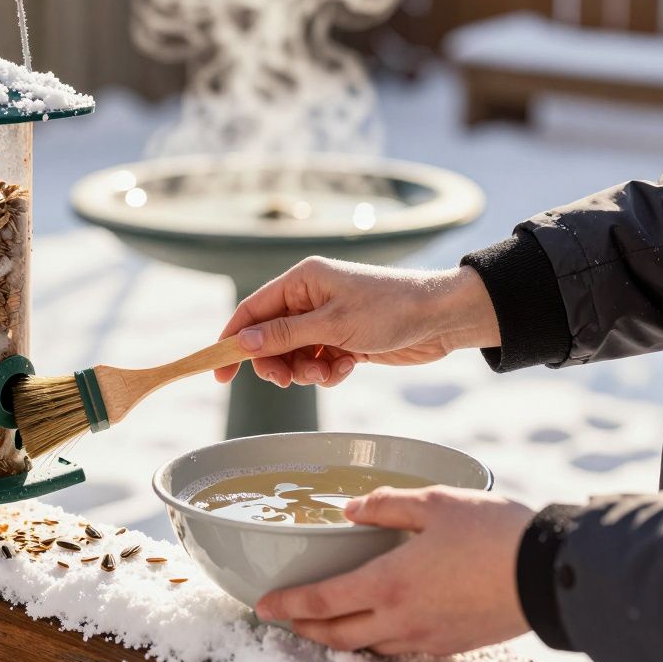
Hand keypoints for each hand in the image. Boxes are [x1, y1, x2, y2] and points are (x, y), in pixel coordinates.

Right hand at [215, 257, 499, 387]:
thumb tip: (242, 344)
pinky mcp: (344, 339)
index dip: (232, 341)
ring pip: (294, 354)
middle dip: (276, 362)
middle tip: (288, 381)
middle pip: (269, 338)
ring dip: (306, 371)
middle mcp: (310, 297)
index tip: (220, 374)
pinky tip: (348, 368)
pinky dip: (328, 371)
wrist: (442, 318)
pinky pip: (318, 361)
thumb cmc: (390, 309)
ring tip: (330, 371)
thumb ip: (284, 335)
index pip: (251, 311)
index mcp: (302, 281)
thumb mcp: (332, 325)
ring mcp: (327, 319)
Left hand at [255, 486, 533, 655]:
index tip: (263, 606)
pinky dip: (378, 639)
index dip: (288, 606)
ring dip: (340, 636)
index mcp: (389, 582)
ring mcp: (427, 636)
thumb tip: (350, 511)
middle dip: (305, 629)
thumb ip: (386, 505)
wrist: (550, 573)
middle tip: (285, 619)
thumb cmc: (493, 532)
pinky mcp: (452, 643)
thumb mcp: (435, 502)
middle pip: (338, 634)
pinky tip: (378, 625)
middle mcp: (402, 617)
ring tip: (325, 622)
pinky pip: (402, 648)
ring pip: (369, 645)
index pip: (322, 601)